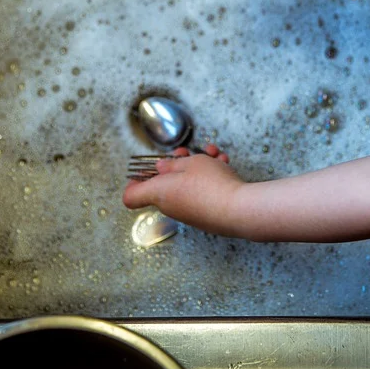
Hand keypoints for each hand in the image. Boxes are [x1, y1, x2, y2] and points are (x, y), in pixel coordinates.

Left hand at [122, 144, 244, 237]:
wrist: (238, 209)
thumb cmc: (211, 185)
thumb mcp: (191, 163)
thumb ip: (173, 164)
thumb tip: (161, 169)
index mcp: (159, 193)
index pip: (131, 196)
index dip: (134, 182)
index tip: (143, 169)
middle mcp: (171, 206)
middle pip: (164, 184)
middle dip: (177, 164)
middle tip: (187, 153)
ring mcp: (189, 212)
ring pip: (187, 185)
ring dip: (199, 167)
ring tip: (213, 154)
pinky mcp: (206, 215)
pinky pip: (202, 193)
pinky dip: (211, 179)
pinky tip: (224, 164)